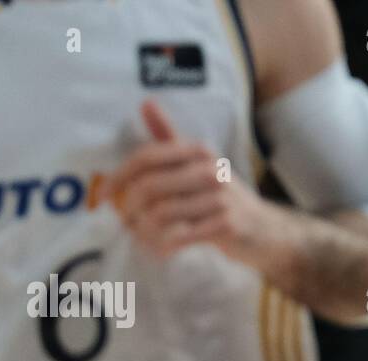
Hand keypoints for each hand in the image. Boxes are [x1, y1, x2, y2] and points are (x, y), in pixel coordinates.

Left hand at [106, 101, 267, 259]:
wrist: (266, 229)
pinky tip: (161, 250)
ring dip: (143, 230)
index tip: (102, 197)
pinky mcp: (226, 225)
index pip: (146, 158)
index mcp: (198, 151)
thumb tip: (146, 103)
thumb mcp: (199, 163)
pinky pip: (181, 236)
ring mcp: (220, 198)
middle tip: (126, 223)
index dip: (118, 178)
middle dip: (129, 209)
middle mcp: (210, 170)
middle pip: (149, 188)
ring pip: (161, 214)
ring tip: (141, 237)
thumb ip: (170, 137)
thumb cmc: (223, 197)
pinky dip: (163, 246)